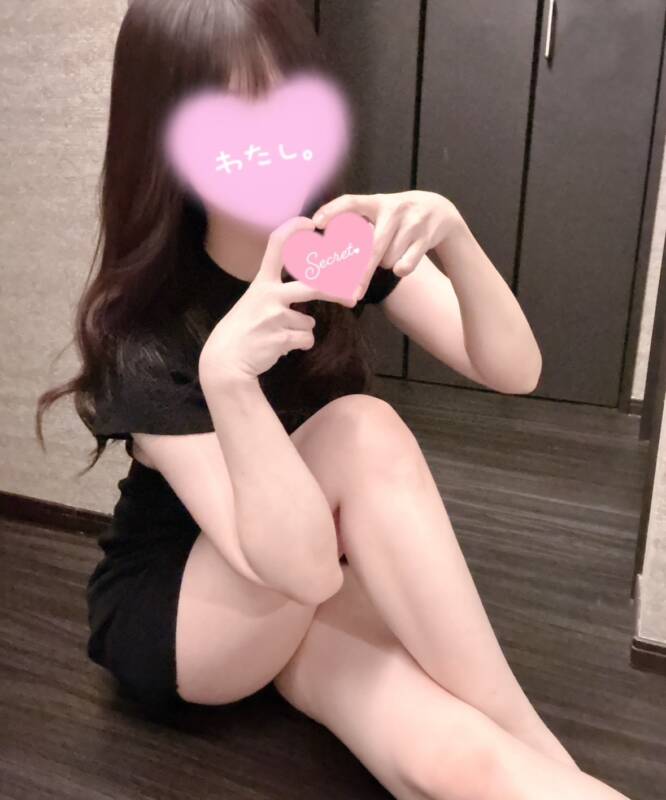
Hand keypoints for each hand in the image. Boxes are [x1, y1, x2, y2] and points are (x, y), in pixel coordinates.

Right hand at [199, 216, 351, 386]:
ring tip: (281, 335)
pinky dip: (299, 344)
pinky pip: (306, 339)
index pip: (276, 244)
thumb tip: (307, 290)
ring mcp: (275, 316)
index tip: (311, 223)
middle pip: (313, 286)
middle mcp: (269, 294)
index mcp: (261, 282)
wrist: (226, 362)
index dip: (294, 228)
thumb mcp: (253, 302)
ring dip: (301, 330)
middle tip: (352, 296)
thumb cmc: (241, 330)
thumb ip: (276, 292)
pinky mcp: (282, 337)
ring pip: (309, 322)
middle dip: (335, 291)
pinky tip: (281, 347)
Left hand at [312, 190, 462, 300]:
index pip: (351, 202)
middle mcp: (394, 210)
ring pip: (388, 260)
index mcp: (377, 202)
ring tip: (392, 251)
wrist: (440, 211)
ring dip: (386, 264)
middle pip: (373, 248)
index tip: (316, 223)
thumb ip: (358, 224)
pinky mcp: (425, 238)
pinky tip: (404, 260)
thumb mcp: (381, 211)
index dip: (333, 210)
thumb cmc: (398, 217)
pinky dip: (401, 269)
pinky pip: (405, 266)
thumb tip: (328, 252)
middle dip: (362, 274)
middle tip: (352, 293)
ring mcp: (412, 223)